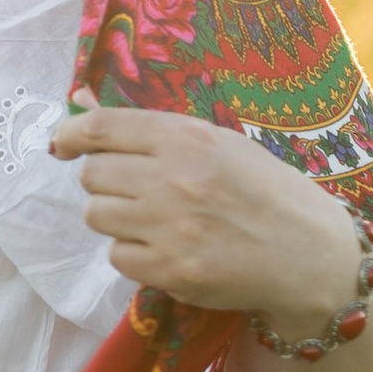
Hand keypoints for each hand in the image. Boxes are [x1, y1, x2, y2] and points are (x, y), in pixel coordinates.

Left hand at [47, 102, 372, 339]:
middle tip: (138, 190)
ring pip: (97, 215)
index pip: (102, 127)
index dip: (71, 134)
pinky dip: (134, 254)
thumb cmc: (263, 190)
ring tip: (154, 220)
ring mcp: (170, 228)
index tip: (63, 144)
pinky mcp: (171, 271)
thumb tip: (78, 100)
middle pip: (92, 175)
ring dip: (116, 218)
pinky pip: (117, 256)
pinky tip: (167, 249)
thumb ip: (150, 129)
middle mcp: (174, 179)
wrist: (309, 253)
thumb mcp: (217, 143)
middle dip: (106, 182)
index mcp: (188, 138)